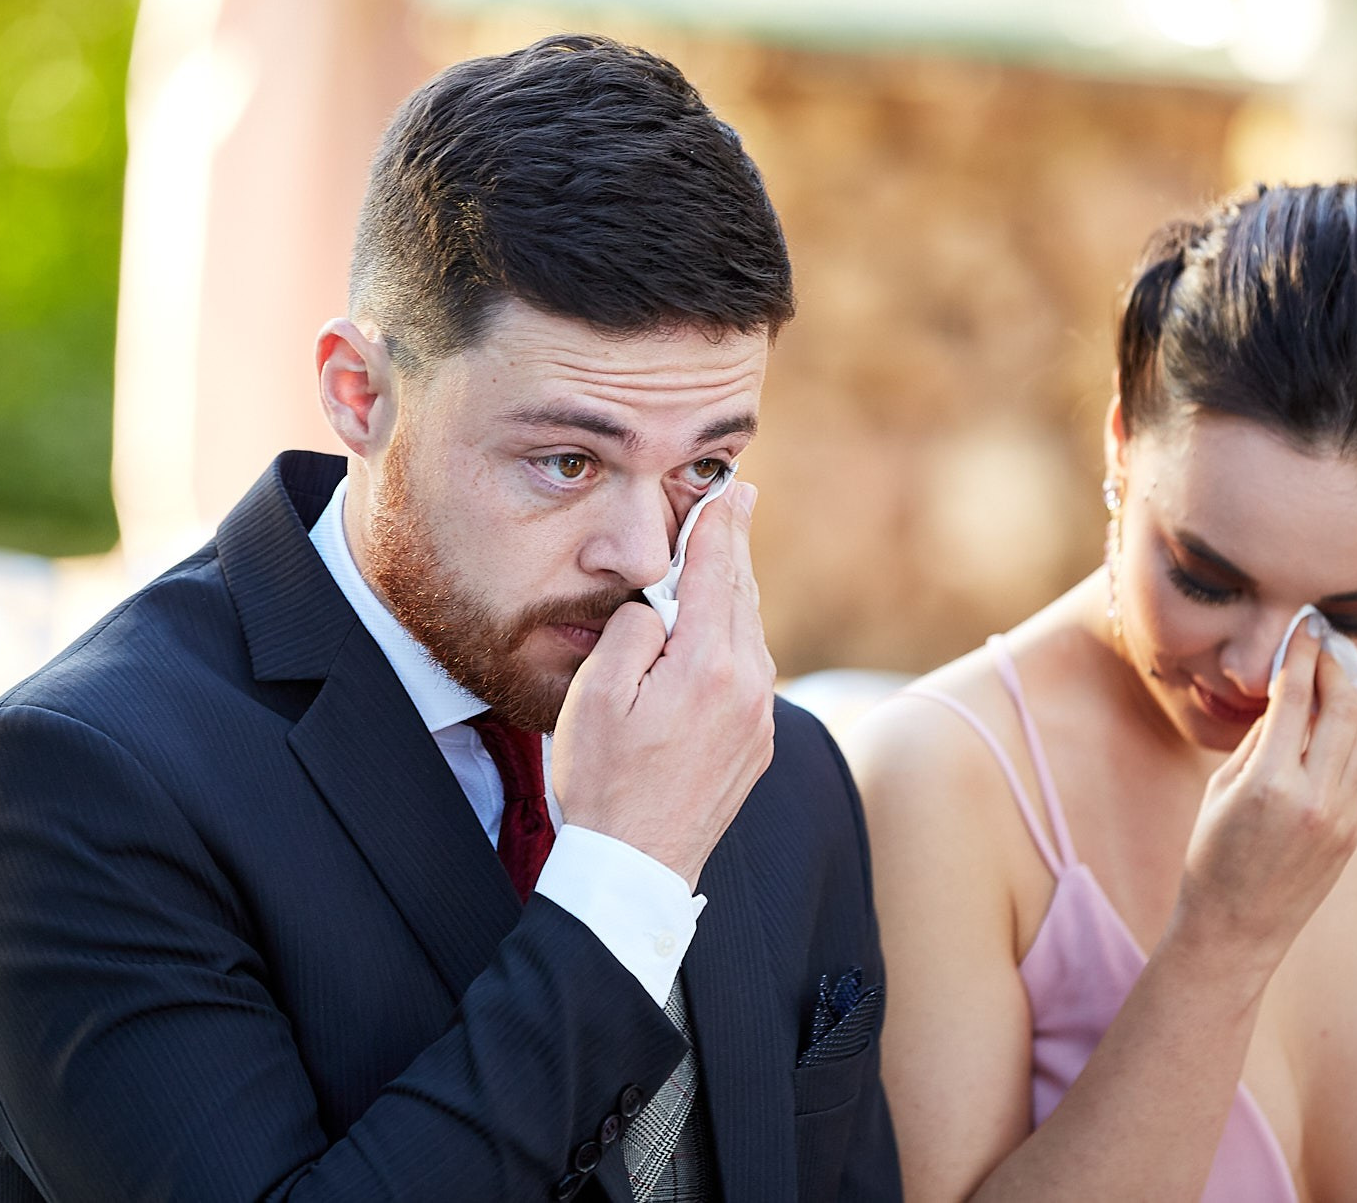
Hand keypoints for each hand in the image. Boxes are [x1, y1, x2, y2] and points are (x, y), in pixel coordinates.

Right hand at [550, 482, 776, 886]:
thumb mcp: (597, 695)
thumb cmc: (605, 781)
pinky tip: (723, 627)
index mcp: (706, 665)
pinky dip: (737, 637)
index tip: (730, 490)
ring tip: (729, 554)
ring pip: (750, 632)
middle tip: (744, 499)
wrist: (636, 867)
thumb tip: (657, 605)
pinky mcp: (758, 742)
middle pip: (741, 595)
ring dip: (736, 591)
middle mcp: (748, 685)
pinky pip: (751, 671)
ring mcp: (759, 716)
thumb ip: (632, 631)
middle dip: (736, 545)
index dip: (719, 525)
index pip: (714, 573)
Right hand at [1168, 622, 1356, 980]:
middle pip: (1343, 710)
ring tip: (1336, 671)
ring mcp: (1342, 816)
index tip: (1303, 627)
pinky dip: (1352, 732)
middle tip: (1322, 642)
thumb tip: (1286, 697)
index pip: (1296, 700)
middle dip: (1335, 668)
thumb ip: (1259, 742)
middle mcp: (1314, 797)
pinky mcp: (1353, 830)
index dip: (1301, 657)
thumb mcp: (1221, 789)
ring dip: (1352, 697)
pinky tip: (1339, 716)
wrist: (1237, 927)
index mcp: (1269, 783)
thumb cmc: (1212, 856)